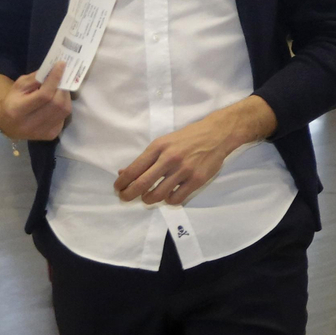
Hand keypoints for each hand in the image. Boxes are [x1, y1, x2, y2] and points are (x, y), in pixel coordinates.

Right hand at [0, 63, 71, 140]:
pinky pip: (64, 118)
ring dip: (66, 96)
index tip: (61, 65)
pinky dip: (64, 106)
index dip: (54, 79)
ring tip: (61, 88)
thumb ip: (35, 78)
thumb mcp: (18, 86)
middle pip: (56, 103)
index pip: (44, 95)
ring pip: (64, 111)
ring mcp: (42, 132)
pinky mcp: (50, 135)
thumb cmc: (13, 101)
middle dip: (62, 87)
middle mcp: (30, 124)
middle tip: (64, 77)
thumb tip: (54, 70)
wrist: (7, 124)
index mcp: (18, 110)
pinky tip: (58, 101)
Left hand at [115, 110, 242, 205]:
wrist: (216, 134)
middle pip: (142, 184)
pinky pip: (176, 198)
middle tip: (125, 197)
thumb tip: (124, 173)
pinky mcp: (197, 180)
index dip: (122, 182)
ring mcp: (184, 170)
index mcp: (159, 147)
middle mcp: (170, 159)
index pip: (133, 169)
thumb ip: (146, 158)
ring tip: (149, 197)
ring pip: (157, 195)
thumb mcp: (164, 142)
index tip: (118, 188)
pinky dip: (168, 200)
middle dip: (129, 195)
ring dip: (148, 199)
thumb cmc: (187, 138)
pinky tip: (168, 195)